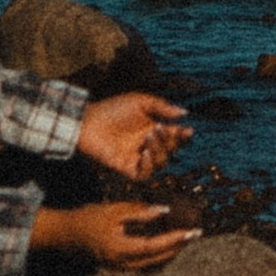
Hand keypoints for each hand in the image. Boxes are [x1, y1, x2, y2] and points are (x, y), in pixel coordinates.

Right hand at [34, 198, 198, 270]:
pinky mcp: (118, 265)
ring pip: (152, 264)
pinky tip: (164, 244)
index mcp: (121, 249)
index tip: (193, 232)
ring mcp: (120, 267)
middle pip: (157, 259)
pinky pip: (143, 264)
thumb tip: (164, 211)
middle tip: (193, 235)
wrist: (66, 234)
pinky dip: (157, 255)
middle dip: (177, 247)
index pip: (155, 246)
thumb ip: (139, 212)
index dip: (176, 239)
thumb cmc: (88, 218)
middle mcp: (122, 263)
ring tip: (182, 239)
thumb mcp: (114, 210)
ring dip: (168, 252)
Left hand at [75, 91, 192, 181]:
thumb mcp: (140, 101)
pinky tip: (145, 153)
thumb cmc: (111, 109)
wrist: (88, 122)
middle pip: (171, 150)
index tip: (188, 131)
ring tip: (149, 137)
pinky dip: (149, 165)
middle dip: (170, 141)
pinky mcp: (127, 168)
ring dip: (160, 150)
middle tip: (158, 128)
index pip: (174, 136)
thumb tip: (184, 113)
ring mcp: (138, 157)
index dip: (183, 135)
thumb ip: (162, 107)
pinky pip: (145, 173)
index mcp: (153, 129)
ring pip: (161, 162)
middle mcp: (148, 145)